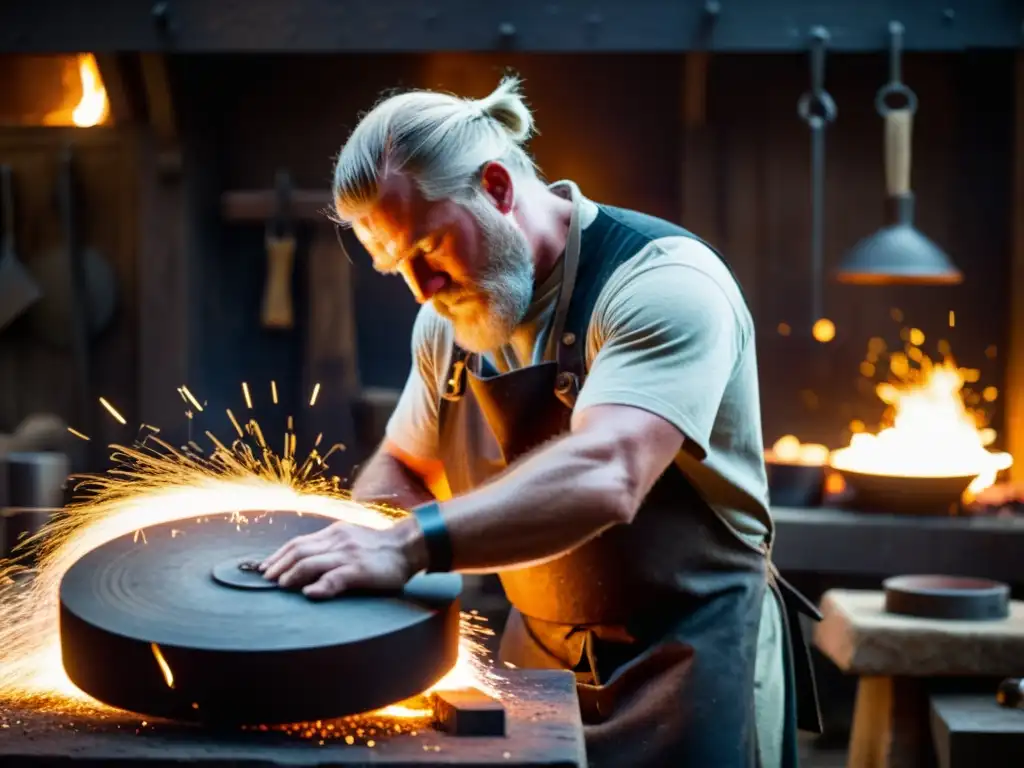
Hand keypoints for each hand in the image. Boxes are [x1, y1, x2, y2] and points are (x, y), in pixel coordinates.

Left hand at [258, 519, 424, 598]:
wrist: (409, 546)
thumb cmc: (380, 548)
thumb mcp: (352, 539)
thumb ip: (331, 547)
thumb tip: (307, 559)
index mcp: (334, 533)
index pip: (298, 543)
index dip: (279, 555)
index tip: (265, 567)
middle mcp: (337, 541)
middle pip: (299, 551)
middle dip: (278, 565)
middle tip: (265, 579)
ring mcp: (348, 555)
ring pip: (311, 563)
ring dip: (291, 575)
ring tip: (279, 586)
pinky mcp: (360, 570)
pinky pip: (335, 578)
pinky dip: (320, 586)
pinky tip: (309, 593)